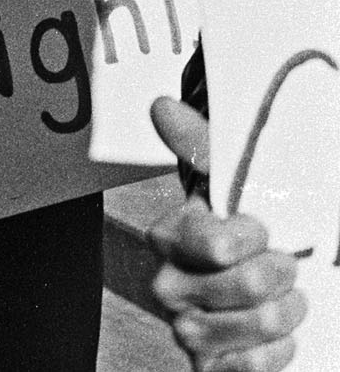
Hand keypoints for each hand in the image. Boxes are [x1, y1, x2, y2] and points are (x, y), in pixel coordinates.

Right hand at [148, 97, 306, 369]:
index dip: (252, 237)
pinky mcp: (208, 368)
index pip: (214, 243)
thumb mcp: (234, 190)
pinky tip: (282, 337)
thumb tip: (162, 106)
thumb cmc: (251, 239)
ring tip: (289, 302)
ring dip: (287, 314)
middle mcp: (169, 285)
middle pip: (246, 285)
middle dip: (283, 275)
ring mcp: (187, 330)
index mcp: (169, 237)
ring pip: (255, 325)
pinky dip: (279, 353)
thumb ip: (200, 146)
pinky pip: (250, 368)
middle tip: (286, 267)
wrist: (263, 294)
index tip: (262, 229)